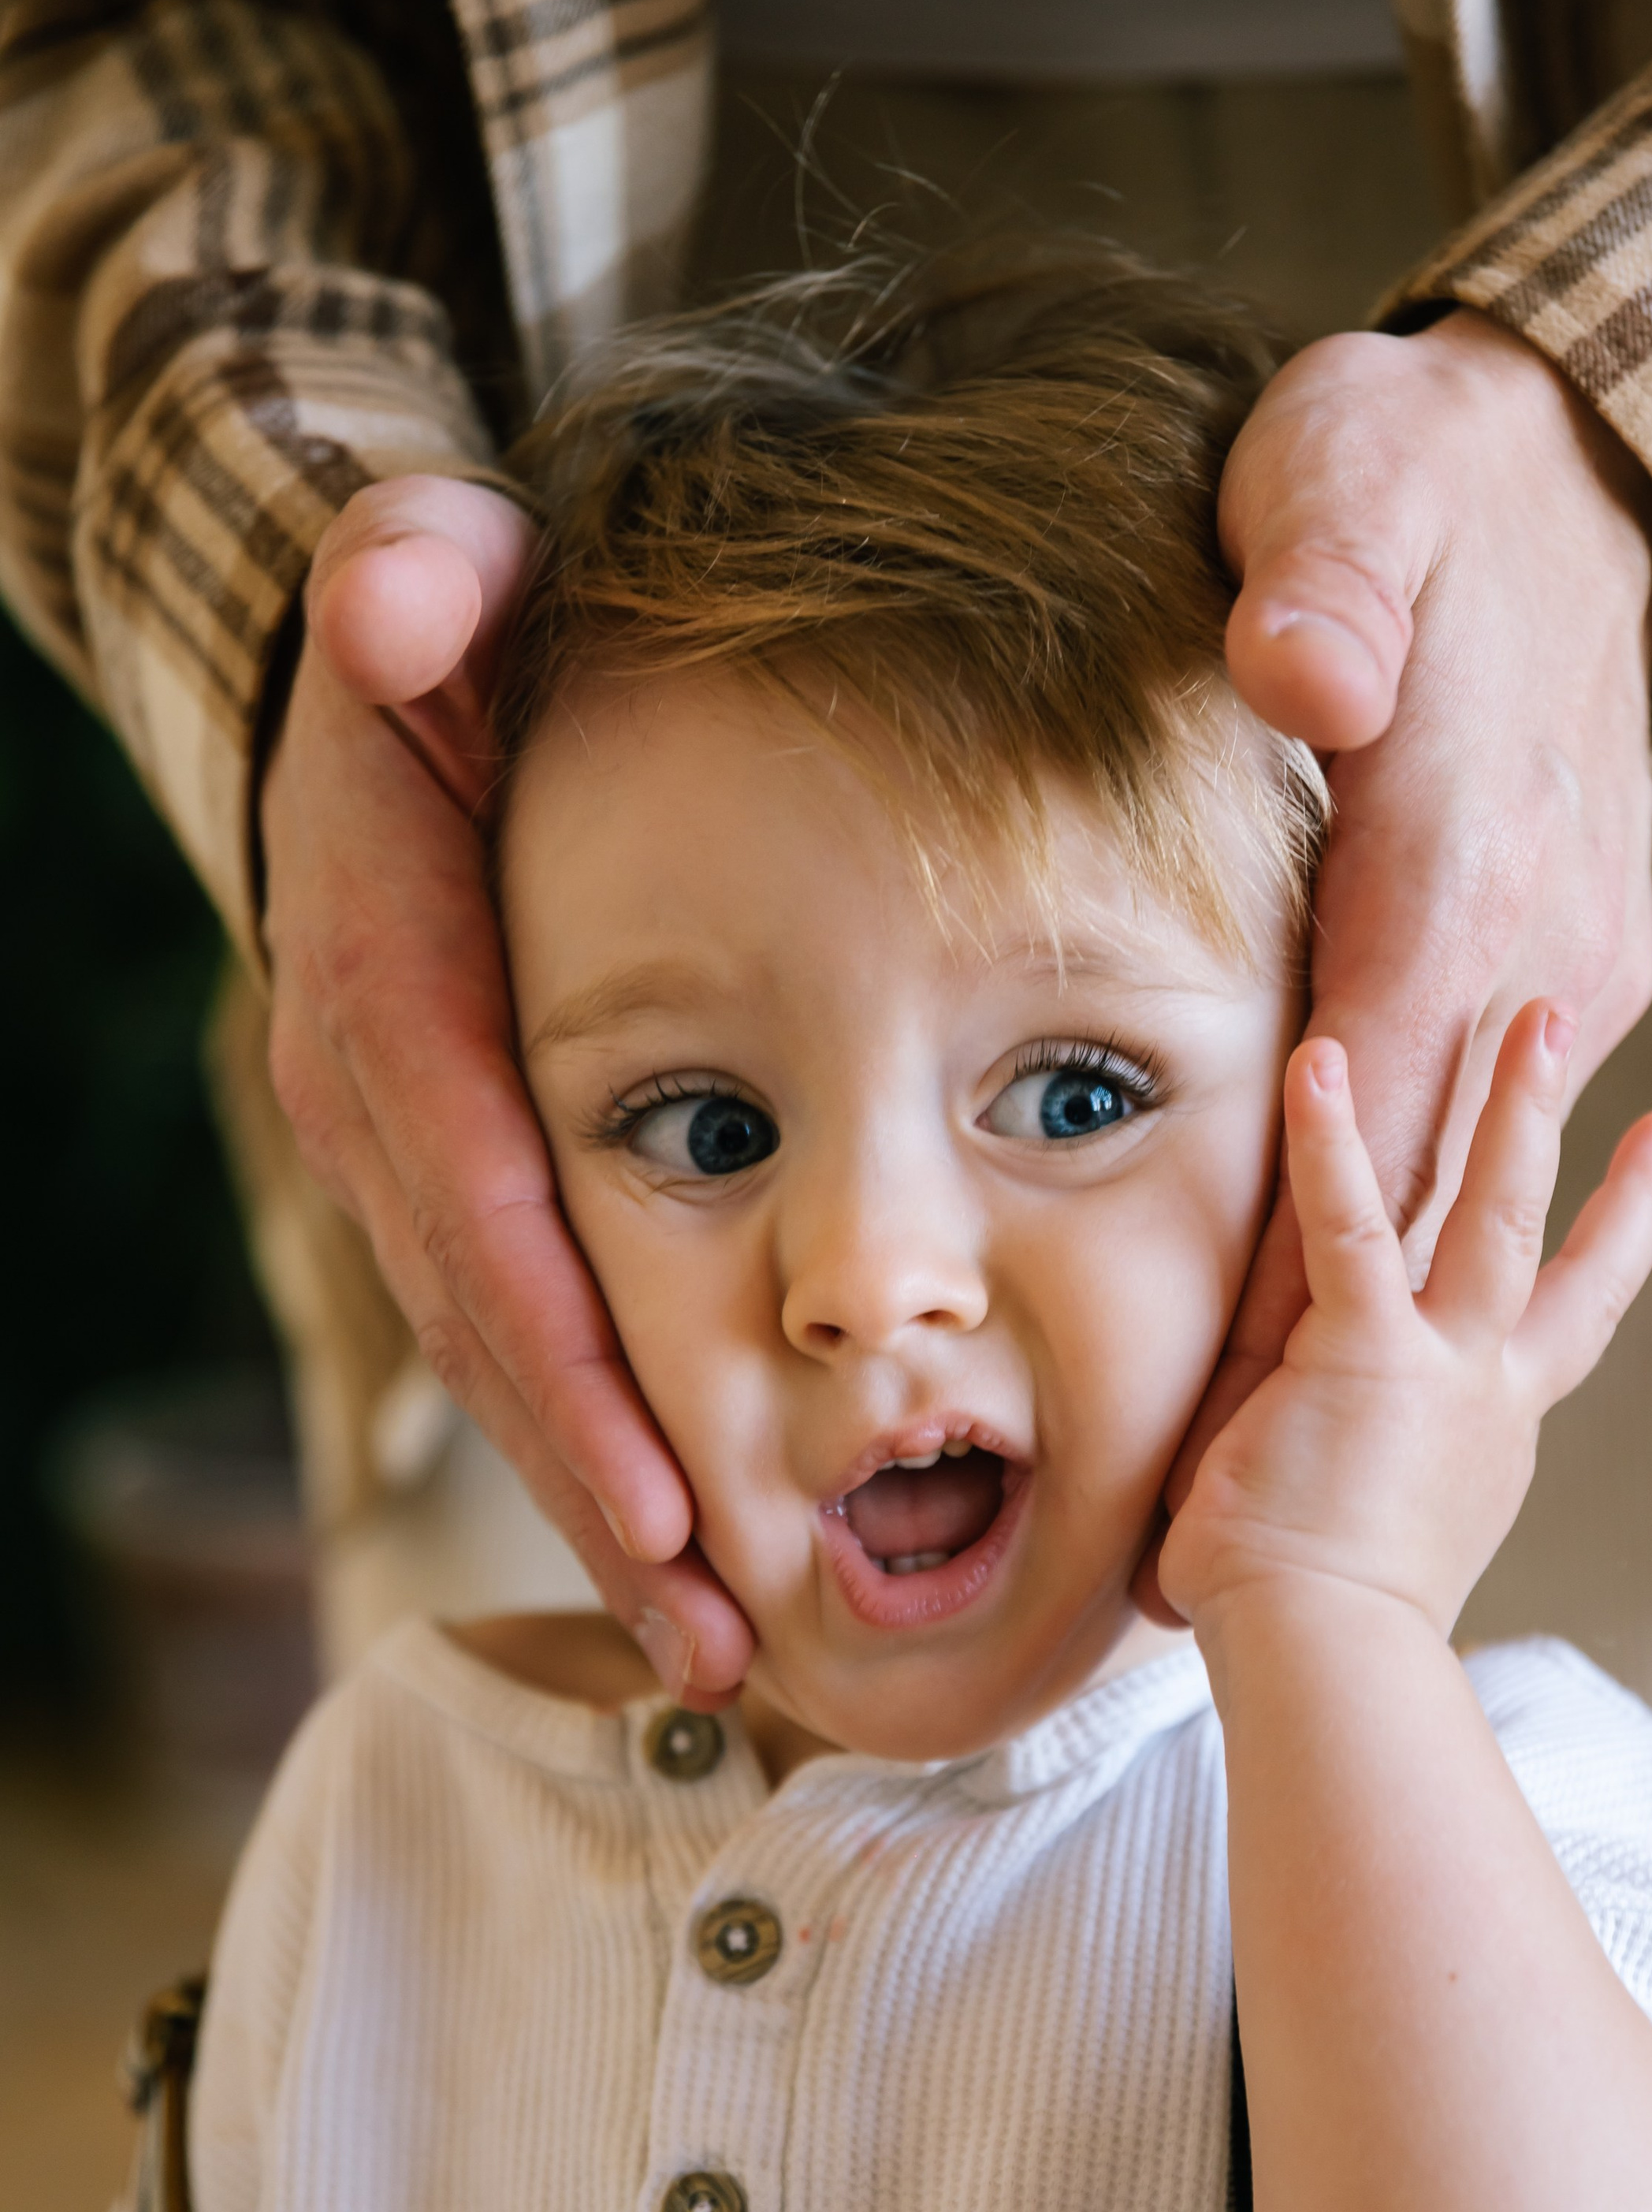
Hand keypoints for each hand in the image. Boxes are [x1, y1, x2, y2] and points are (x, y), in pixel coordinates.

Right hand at [261, 474, 753, 1699]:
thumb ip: (422, 565)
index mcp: (390, 976)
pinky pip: (514, 1336)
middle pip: (486, 1329)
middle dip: (592, 1490)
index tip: (656, 1495)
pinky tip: (671, 1546)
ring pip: (495, 1363)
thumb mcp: (442, 564)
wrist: (388, 674)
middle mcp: (375, 1094)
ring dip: (595, 1507)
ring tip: (715, 1647)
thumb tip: (401, 596)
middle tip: (716, 1642)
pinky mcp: (447, 1180)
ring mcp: (404, 1152)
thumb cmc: (463, 632)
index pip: (473, 1196)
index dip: (559, 1353)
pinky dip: (585, 1443)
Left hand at [1136, 312, 1651, 1619]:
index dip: (1293, 1263)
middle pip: (1409, 1188)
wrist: (1571, 471)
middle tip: (1203, 1520)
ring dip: (1354, 1323)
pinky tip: (1325, 1326)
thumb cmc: (1419, 474)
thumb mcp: (1354, 479)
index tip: (1224, 1414)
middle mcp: (1528, 943)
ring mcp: (1558, 964)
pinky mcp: (1557, 959)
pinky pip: (1470, 1122)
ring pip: (1448, 1181)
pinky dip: (1395, 1229)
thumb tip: (1296, 671)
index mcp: (1457, 862)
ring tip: (1247, 1478)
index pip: (1367, 1100)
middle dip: (1308, 1359)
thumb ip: (1330, 591)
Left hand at [1158, 1000, 1651, 1643]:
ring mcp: (1439, 1367)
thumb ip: (1350, 1490)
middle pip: (1561, 1252)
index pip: (1570, 1319)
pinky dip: (1332, 1139)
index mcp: (1494, 1431)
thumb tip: (1281, 1524)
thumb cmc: (1314, 1631)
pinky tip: (1319, 1060)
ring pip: (1496, 1211)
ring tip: (1541, 1016)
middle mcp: (1488, 1390)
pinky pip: (1350, 1223)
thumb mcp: (1367, 1538)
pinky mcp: (1363, 1352)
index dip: (1616, 1241)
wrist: (1326, 1658)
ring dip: (1520, 1108)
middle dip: (1606, 1162)